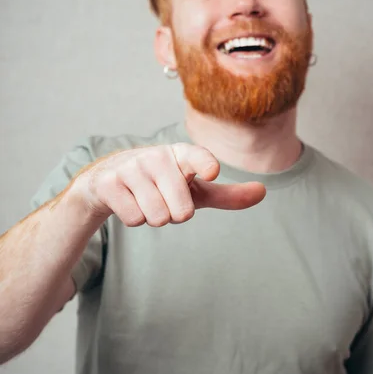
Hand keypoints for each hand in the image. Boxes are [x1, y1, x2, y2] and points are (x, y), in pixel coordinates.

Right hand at [72, 143, 265, 226]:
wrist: (109, 180)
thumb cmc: (162, 185)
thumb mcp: (194, 190)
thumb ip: (227, 194)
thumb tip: (263, 192)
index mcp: (180, 154)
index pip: (196, 157)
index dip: (203, 164)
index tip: (210, 172)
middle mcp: (156, 156)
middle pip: (181, 211)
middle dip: (175, 215)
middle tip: (165, 201)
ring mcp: (130, 168)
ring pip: (157, 217)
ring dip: (154, 218)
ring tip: (146, 201)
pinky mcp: (108, 183)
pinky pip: (134, 219)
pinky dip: (134, 218)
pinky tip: (128, 202)